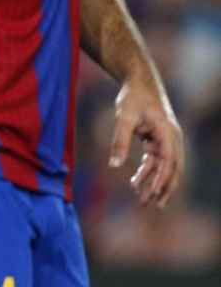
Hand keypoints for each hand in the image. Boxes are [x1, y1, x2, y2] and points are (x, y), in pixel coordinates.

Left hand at [108, 75, 184, 207]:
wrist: (139, 81)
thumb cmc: (133, 97)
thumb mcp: (123, 117)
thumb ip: (119, 141)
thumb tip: (113, 166)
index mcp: (167, 133)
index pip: (168, 162)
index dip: (161, 179)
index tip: (152, 194)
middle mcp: (172, 138)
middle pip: (172, 169)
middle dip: (163, 188)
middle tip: (152, 205)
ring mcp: (167, 139)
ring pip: (165, 167)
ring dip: (155, 182)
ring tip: (143, 199)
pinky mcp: (158, 139)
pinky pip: (156, 160)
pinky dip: (148, 172)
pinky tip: (136, 182)